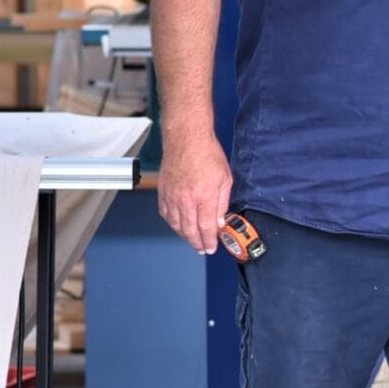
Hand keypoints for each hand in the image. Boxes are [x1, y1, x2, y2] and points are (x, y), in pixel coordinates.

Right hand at [158, 131, 232, 253]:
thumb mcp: (225, 179)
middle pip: (190, 230)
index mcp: (204, 196)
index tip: (211, 247)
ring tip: (193, 240)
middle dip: (197, 242)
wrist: (186, 139)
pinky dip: (173, 224)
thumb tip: (219, 221)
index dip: (209, 241)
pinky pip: (166, 214)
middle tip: (202, 248)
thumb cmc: (207, 154)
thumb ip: (222, 203)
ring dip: (185, 235)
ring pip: (176, 224)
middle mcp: (185, 199)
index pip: (206, 227)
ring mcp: (172, 196)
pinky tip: (179, 226)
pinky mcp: (163, 191)